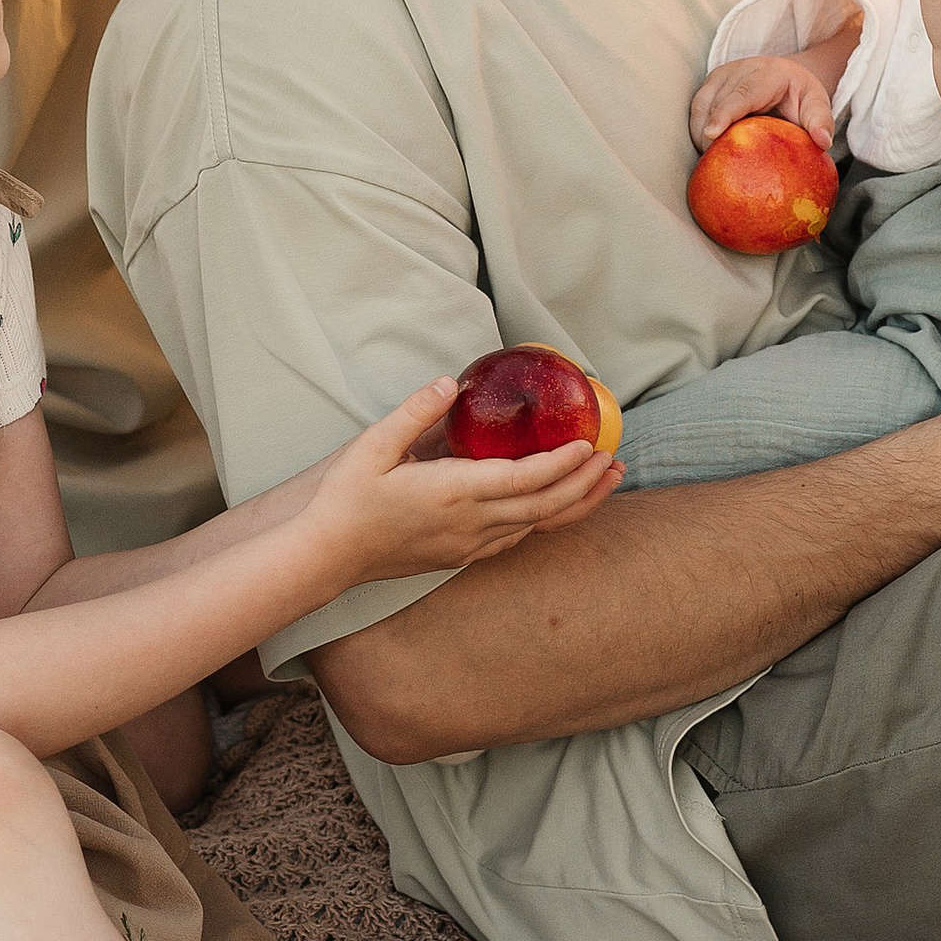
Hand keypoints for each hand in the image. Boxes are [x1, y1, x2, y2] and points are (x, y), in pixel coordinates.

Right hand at [304, 382, 621, 584]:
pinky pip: (515, 538)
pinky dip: (544, 520)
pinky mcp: (460, 556)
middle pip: (544, 508)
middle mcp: (470, 524)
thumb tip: (448, 384)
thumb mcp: (372, 446)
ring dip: (574, 505)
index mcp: (453, 493)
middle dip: (585, 485)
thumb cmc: (346, 499)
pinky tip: (553, 505)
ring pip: (536, 528)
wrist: (326, 556)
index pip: (524, 480)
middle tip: (614, 459)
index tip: (589, 444)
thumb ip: (413, 412)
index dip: (563, 464)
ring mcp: (468, 546)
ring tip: (603, 482)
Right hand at [689, 48, 842, 152]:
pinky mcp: (710, 84)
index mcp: (767, 73)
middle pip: (716, 102)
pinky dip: (698, 130)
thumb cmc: (800, 95)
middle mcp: (739, 69)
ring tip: (710, 159)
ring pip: (700, 105)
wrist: (787, 75)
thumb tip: (822, 141)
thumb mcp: (817, 104)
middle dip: (709, 133)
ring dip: (700, 133)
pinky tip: (706, 149)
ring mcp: (721, 75)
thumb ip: (821, 120)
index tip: (712, 134)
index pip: (742, 94)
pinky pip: (696, 109)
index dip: (725, 113)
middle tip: (714, 164)